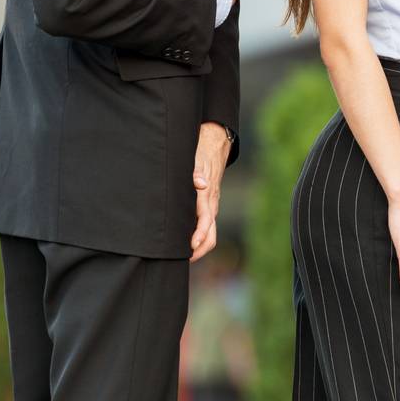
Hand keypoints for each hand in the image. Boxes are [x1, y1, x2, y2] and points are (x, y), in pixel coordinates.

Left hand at [190, 122, 230, 262]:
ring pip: (210, 231)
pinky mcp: (208, 202)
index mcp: (208, 195)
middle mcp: (212, 202)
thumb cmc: (202, 150)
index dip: (199, 236)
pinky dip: (199, 235)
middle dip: (200, 249)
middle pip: (212, 234)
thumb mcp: (196, 157)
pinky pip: (206, 223)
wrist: (216, 140)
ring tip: (183, 255)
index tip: (190, 247)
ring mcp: (211, 203)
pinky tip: (186, 239)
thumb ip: (196, 172)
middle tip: (184, 260)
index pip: (206, 221)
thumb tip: (200, 184)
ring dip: (199, 245)